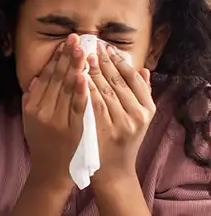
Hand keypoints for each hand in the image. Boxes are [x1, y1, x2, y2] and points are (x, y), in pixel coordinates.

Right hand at [21, 36, 87, 188]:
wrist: (52, 173)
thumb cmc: (43, 146)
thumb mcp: (30, 123)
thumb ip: (31, 101)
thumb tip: (37, 79)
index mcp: (32, 107)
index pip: (46, 78)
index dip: (55, 59)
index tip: (64, 44)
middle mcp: (43, 112)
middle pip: (57, 79)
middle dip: (67, 57)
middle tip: (77, 38)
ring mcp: (57, 121)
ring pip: (68, 90)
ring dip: (76, 68)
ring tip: (83, 50)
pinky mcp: (73, 129)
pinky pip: (78, 107)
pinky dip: (81, 92)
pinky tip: (85, 77)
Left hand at [87, 40, 154, 184]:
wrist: (111, 173)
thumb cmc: (122, 142)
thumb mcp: (138, 120)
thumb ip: (142, 94)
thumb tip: (144, 68)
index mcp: (145, 110)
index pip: (129, 78)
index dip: (116, 60)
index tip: (105, 47)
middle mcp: (133, 116)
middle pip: (113, 81)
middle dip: (98, 60)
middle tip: (86, 43)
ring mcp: (115, 124)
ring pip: (98, 90)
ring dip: (87, 70)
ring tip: (77, 53)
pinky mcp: (95, 130)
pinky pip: (86, 104)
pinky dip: (79, 88)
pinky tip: (70, 75)